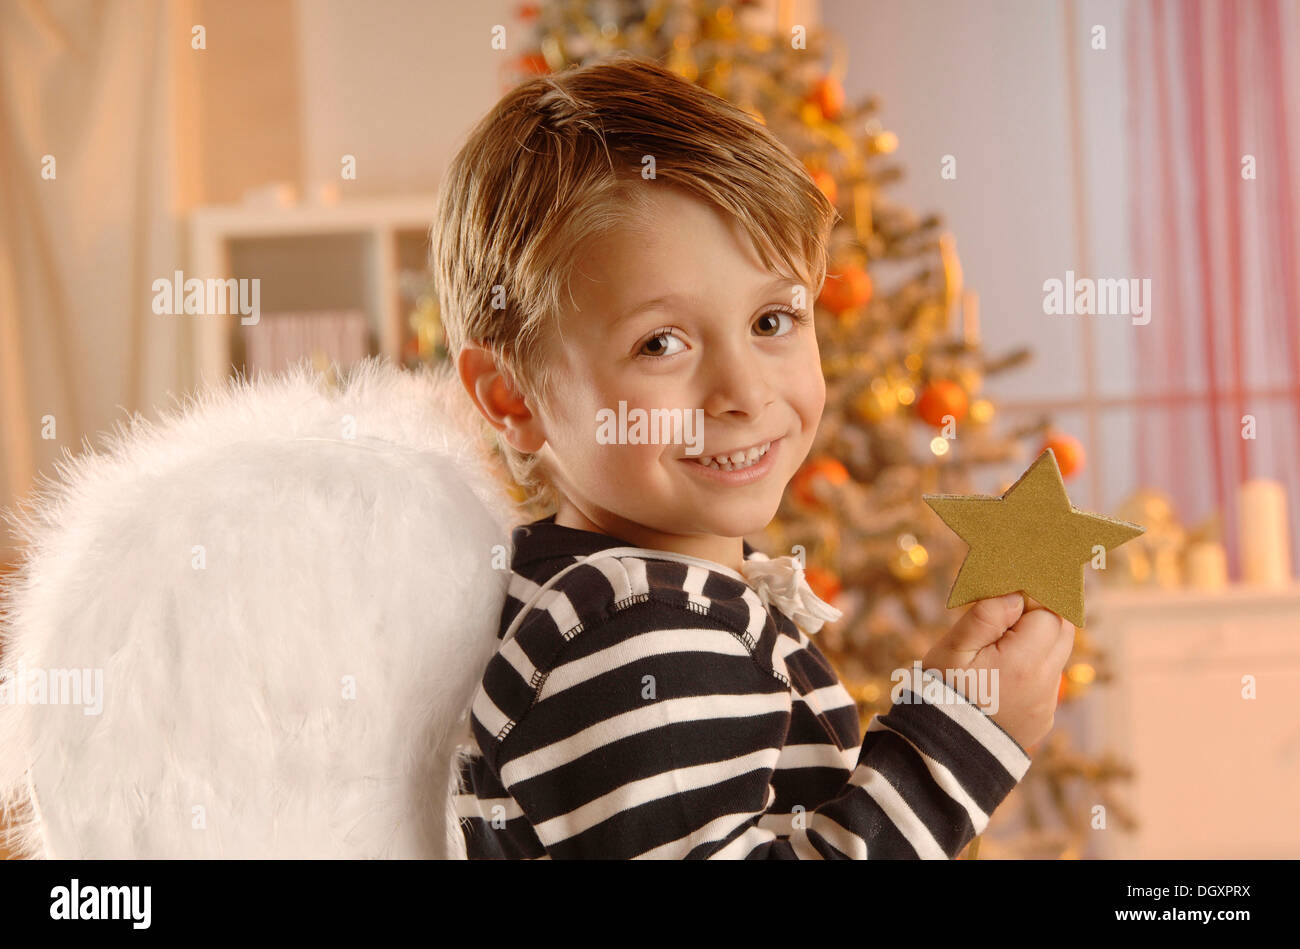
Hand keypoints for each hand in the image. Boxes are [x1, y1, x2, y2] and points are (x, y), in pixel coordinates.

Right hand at [920, 592, 1074, 752]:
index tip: (1009, 592)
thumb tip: (1016, 596)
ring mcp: (1046, 704)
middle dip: (1041, 615)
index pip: (1049, 612)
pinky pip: (1047, 682)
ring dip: (1037, 642)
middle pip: (1062, 631)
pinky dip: (1032, 669)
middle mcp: (1045, 683)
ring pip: (1056, 656)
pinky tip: (1002, 674)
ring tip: (1000, 644)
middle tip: (1009, 610)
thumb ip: (986, 616)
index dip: (1031, 597)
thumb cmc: (940, 694)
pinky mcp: (1042, 719)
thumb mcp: (953, 648)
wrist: (940, 753)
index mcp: (1025, 661)